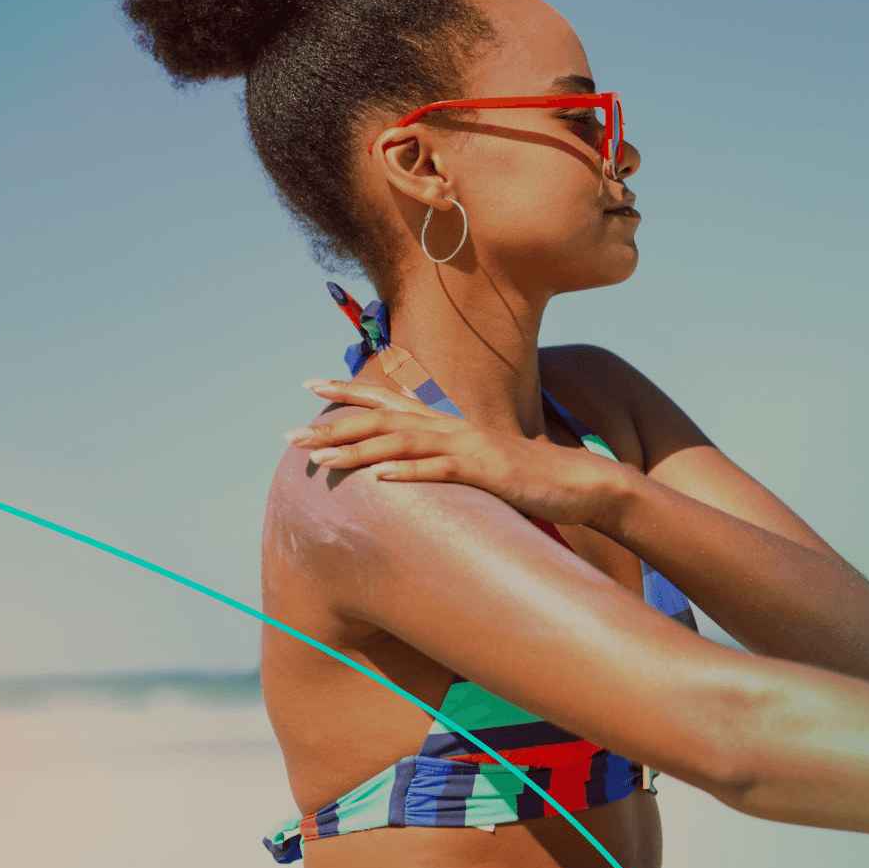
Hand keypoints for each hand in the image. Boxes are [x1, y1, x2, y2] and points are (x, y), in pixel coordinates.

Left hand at [285, 379, 630, 528]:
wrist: (578, 482)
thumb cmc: (526, 478)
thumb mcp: (476, 464)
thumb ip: (443, 458)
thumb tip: (409, 465)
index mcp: (447, 423)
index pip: (388, 399)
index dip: (348, 390)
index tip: (308, 385)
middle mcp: (452, 427)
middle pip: (383, 418)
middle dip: (334, 425)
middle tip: (290, 436)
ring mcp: (468, 447)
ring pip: (403, 443)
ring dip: (358, 450)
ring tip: (320, 460)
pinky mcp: (486, 471)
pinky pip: (442, 472)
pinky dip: (410, 473)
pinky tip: (381, 479)